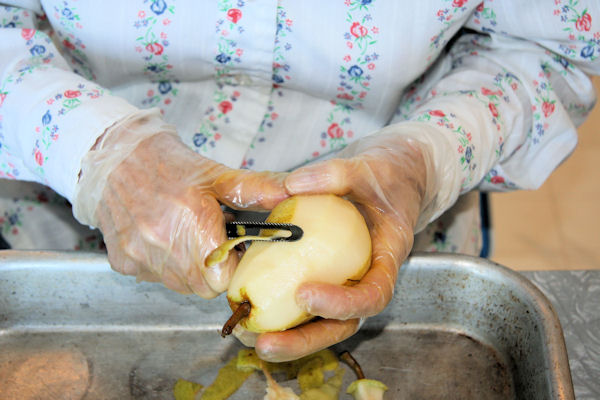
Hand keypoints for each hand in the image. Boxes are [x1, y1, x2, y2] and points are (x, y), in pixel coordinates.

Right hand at [77, 112, 286, 297]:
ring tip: (186, 236)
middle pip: (204, 287)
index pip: (224, 278)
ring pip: (180, 286)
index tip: (233, 249)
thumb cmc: (169, 165)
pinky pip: (155, 277)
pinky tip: (163, 238)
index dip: (233, 266)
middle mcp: (162, 244)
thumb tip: (294, 194)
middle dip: (215, 269)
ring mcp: (140, 255)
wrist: (115, 157)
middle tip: (211, 240)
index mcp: (191, 222)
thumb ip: (259, 188)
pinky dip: (164, 265)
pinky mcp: (123, 261)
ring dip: (190, 269)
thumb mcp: (218, 175)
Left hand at [253, 132, 431, 360]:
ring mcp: (345, 281)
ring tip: (248, 339)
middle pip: (342, 325)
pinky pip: (304, 301)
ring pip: (321, 322)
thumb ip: (336, 175)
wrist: (393, 179)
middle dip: (304, 341)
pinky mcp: (326, 276)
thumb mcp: (369, 168)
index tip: (305, 293)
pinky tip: (249, 311)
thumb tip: (292, 185)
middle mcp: (366, 279)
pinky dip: (280, 312)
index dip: (342, 304)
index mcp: (387, 259)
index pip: (373, 296)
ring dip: (286, 336)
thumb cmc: (388, 176)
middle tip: (265, 343)